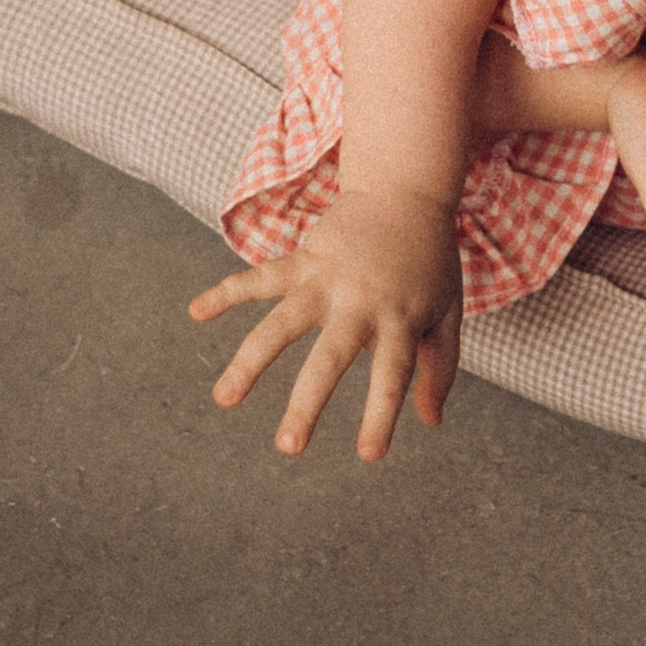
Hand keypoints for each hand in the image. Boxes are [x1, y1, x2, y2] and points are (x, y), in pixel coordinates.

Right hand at [189, 187, 462, 460]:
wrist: (406, 189)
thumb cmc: (430, 260)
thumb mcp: (449, 311)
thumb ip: (440, 367)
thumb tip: (430, 423)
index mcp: (399, 317)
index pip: (392, 374)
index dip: (380, 414)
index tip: (368, 456)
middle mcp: (359, 301)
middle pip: (330, 357)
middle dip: (306, 403)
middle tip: (287, 448)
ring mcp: (326, 278)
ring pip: (282, 322)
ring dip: (250, 361)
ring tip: (224, 398)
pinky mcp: (304, 258)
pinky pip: (261, 277)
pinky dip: (227, 291)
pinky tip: (196, 311)